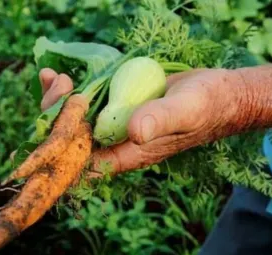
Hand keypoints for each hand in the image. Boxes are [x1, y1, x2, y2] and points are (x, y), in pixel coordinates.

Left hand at [38, 67, 249, 176]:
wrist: (219, 93)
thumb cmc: (206, 105)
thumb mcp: (186, 110)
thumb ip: (161, 120)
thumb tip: (134, 131)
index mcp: (129, 154)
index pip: (84, 162)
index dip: (62, 145)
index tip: (56, 116)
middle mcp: (117, 142)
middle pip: (72, 139)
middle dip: (54, 115)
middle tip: (58, 84)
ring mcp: (115, 123)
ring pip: (74, 120)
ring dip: (57, 100)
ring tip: (53, 76)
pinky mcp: (117, 104)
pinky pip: (86, 101)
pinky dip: (69, 90)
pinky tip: (57, 74)